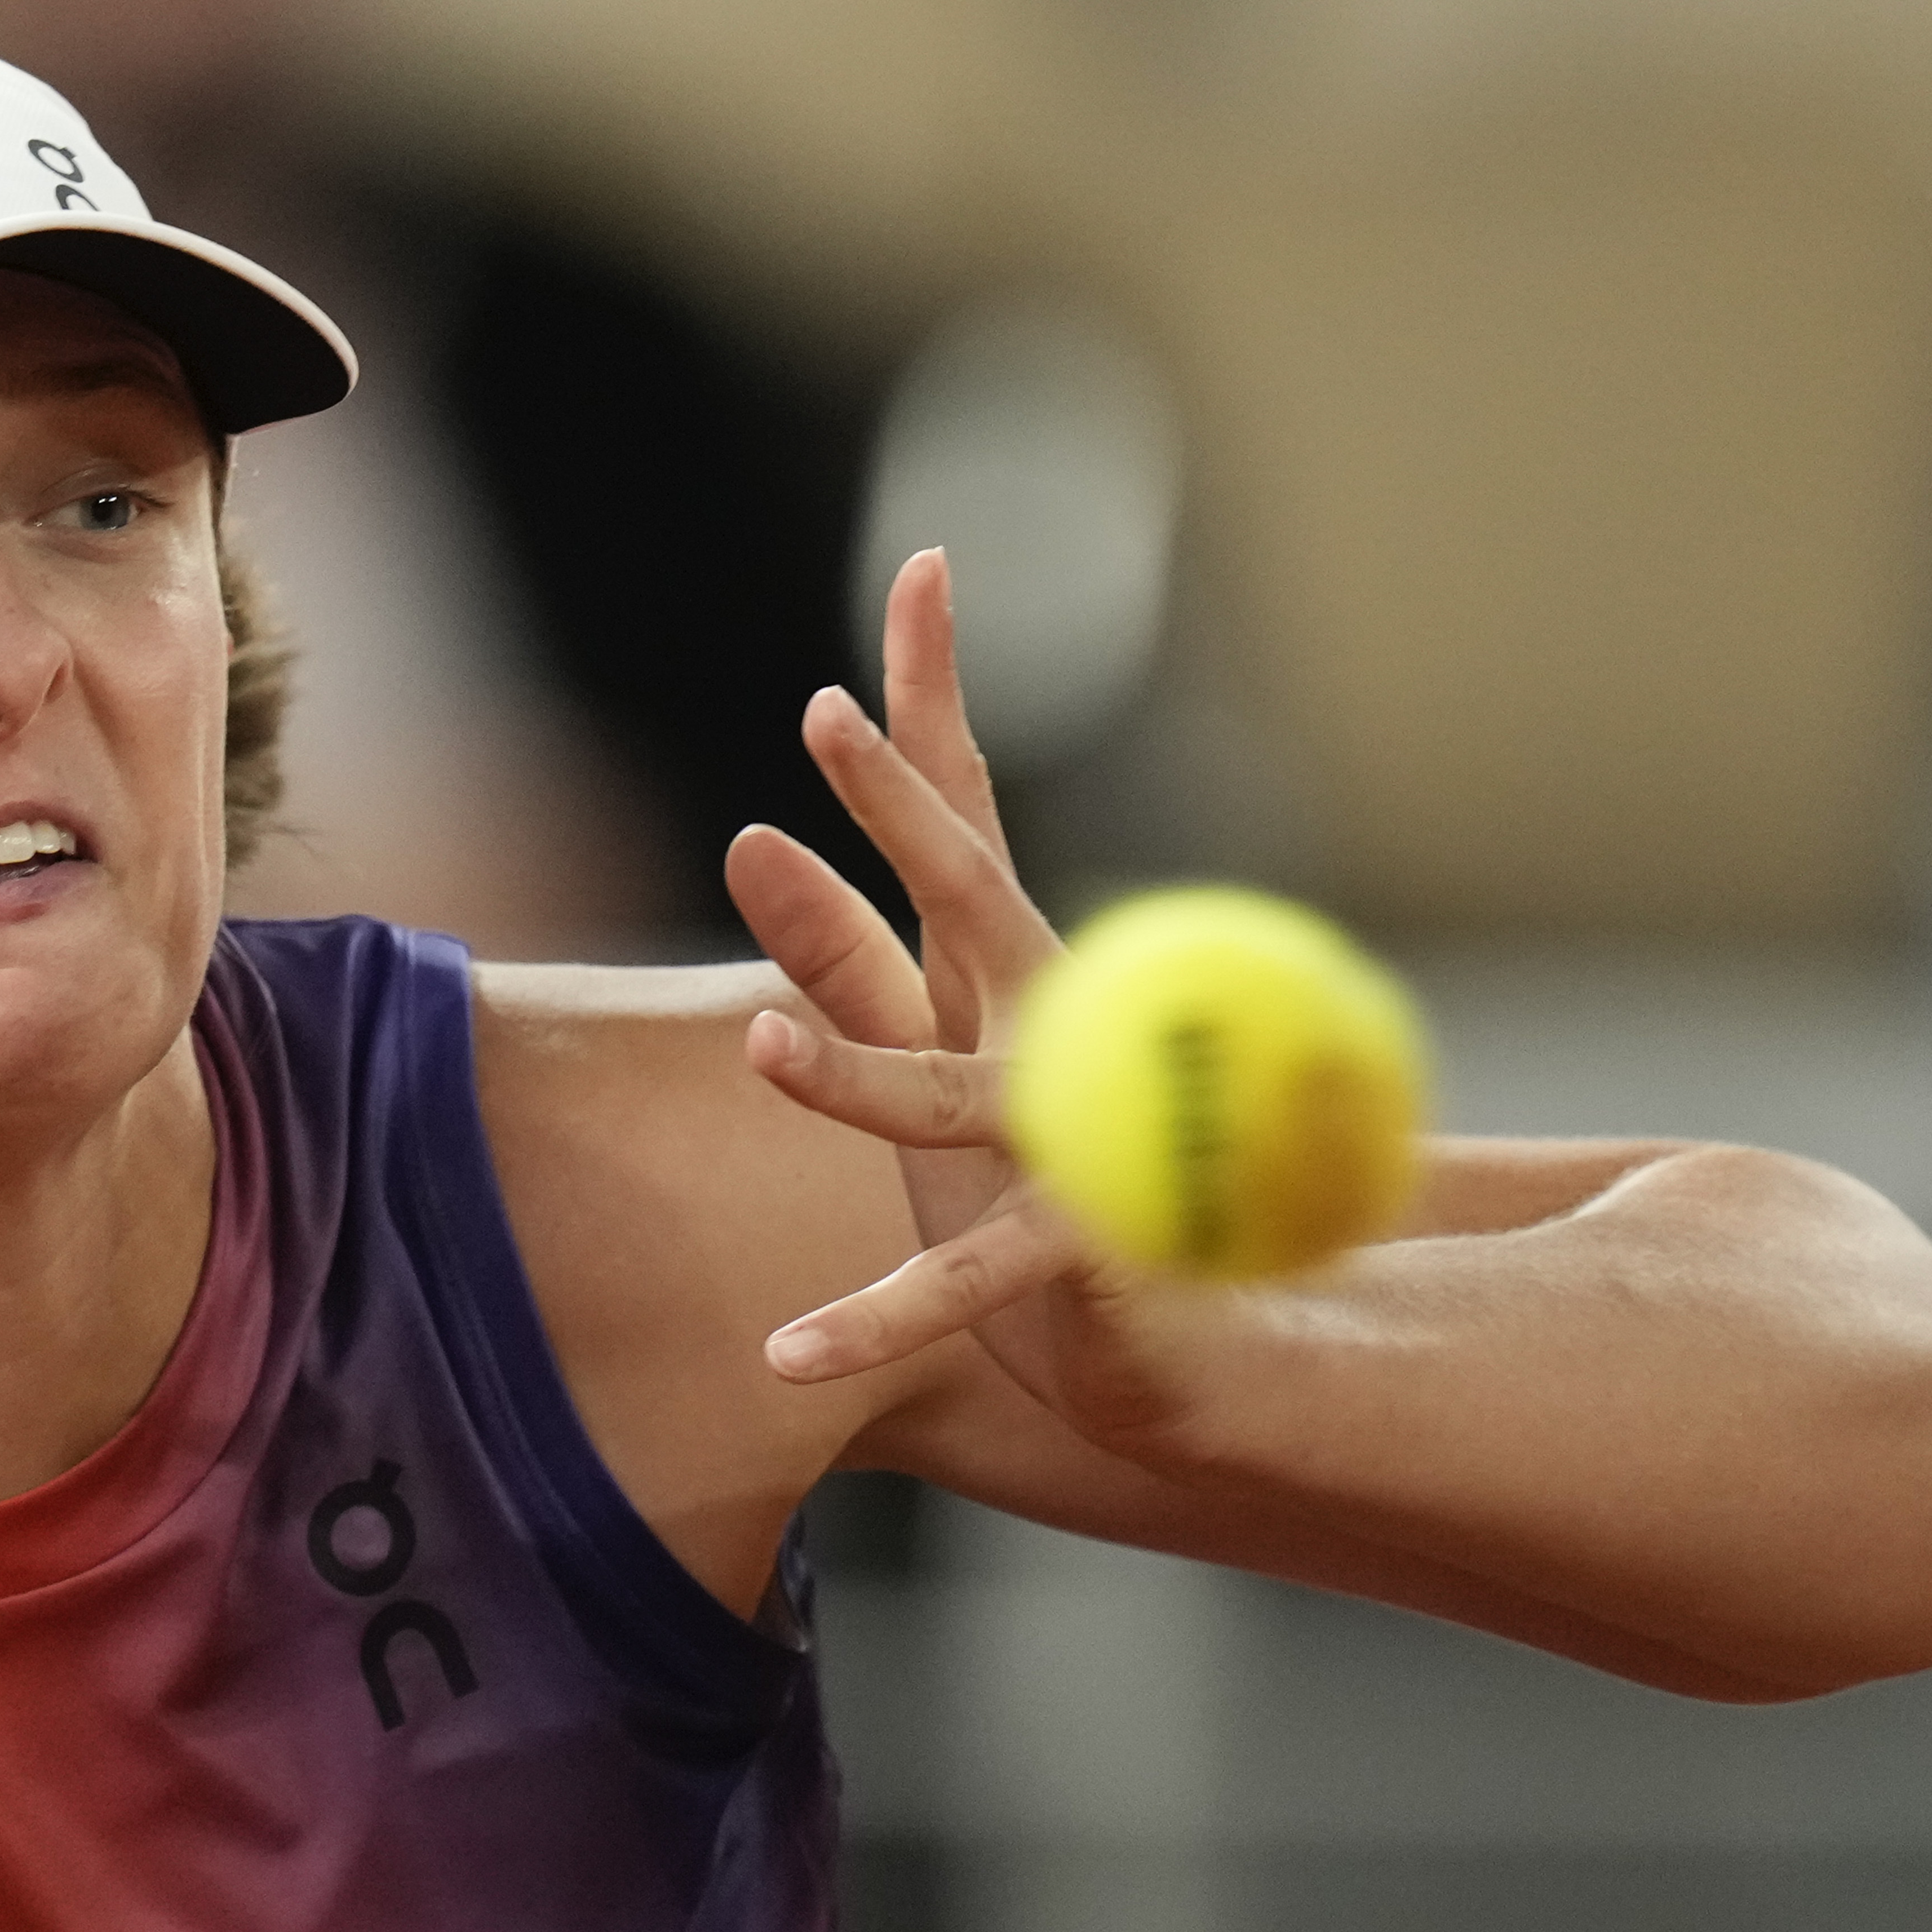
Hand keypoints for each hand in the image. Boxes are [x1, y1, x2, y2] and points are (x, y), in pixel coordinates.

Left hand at [720, 551, 1203, 1449]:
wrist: (1184, 1305)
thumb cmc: (1036, 1150)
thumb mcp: (922, 1034)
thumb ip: (838, 947)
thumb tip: (747, 835)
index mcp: (1018, 970)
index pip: (965, 813)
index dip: (932, 701)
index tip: (919, 573)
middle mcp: (1047, 1030)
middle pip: (969, 898)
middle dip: (901, 806)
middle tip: (828, 714)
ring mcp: (1059, 1138)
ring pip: (935, 1096)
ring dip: (846, 1076)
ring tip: (759, 1044)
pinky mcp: (1054, 1254)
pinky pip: (946, 1294)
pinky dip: (864, 1327)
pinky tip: (784, 1359)